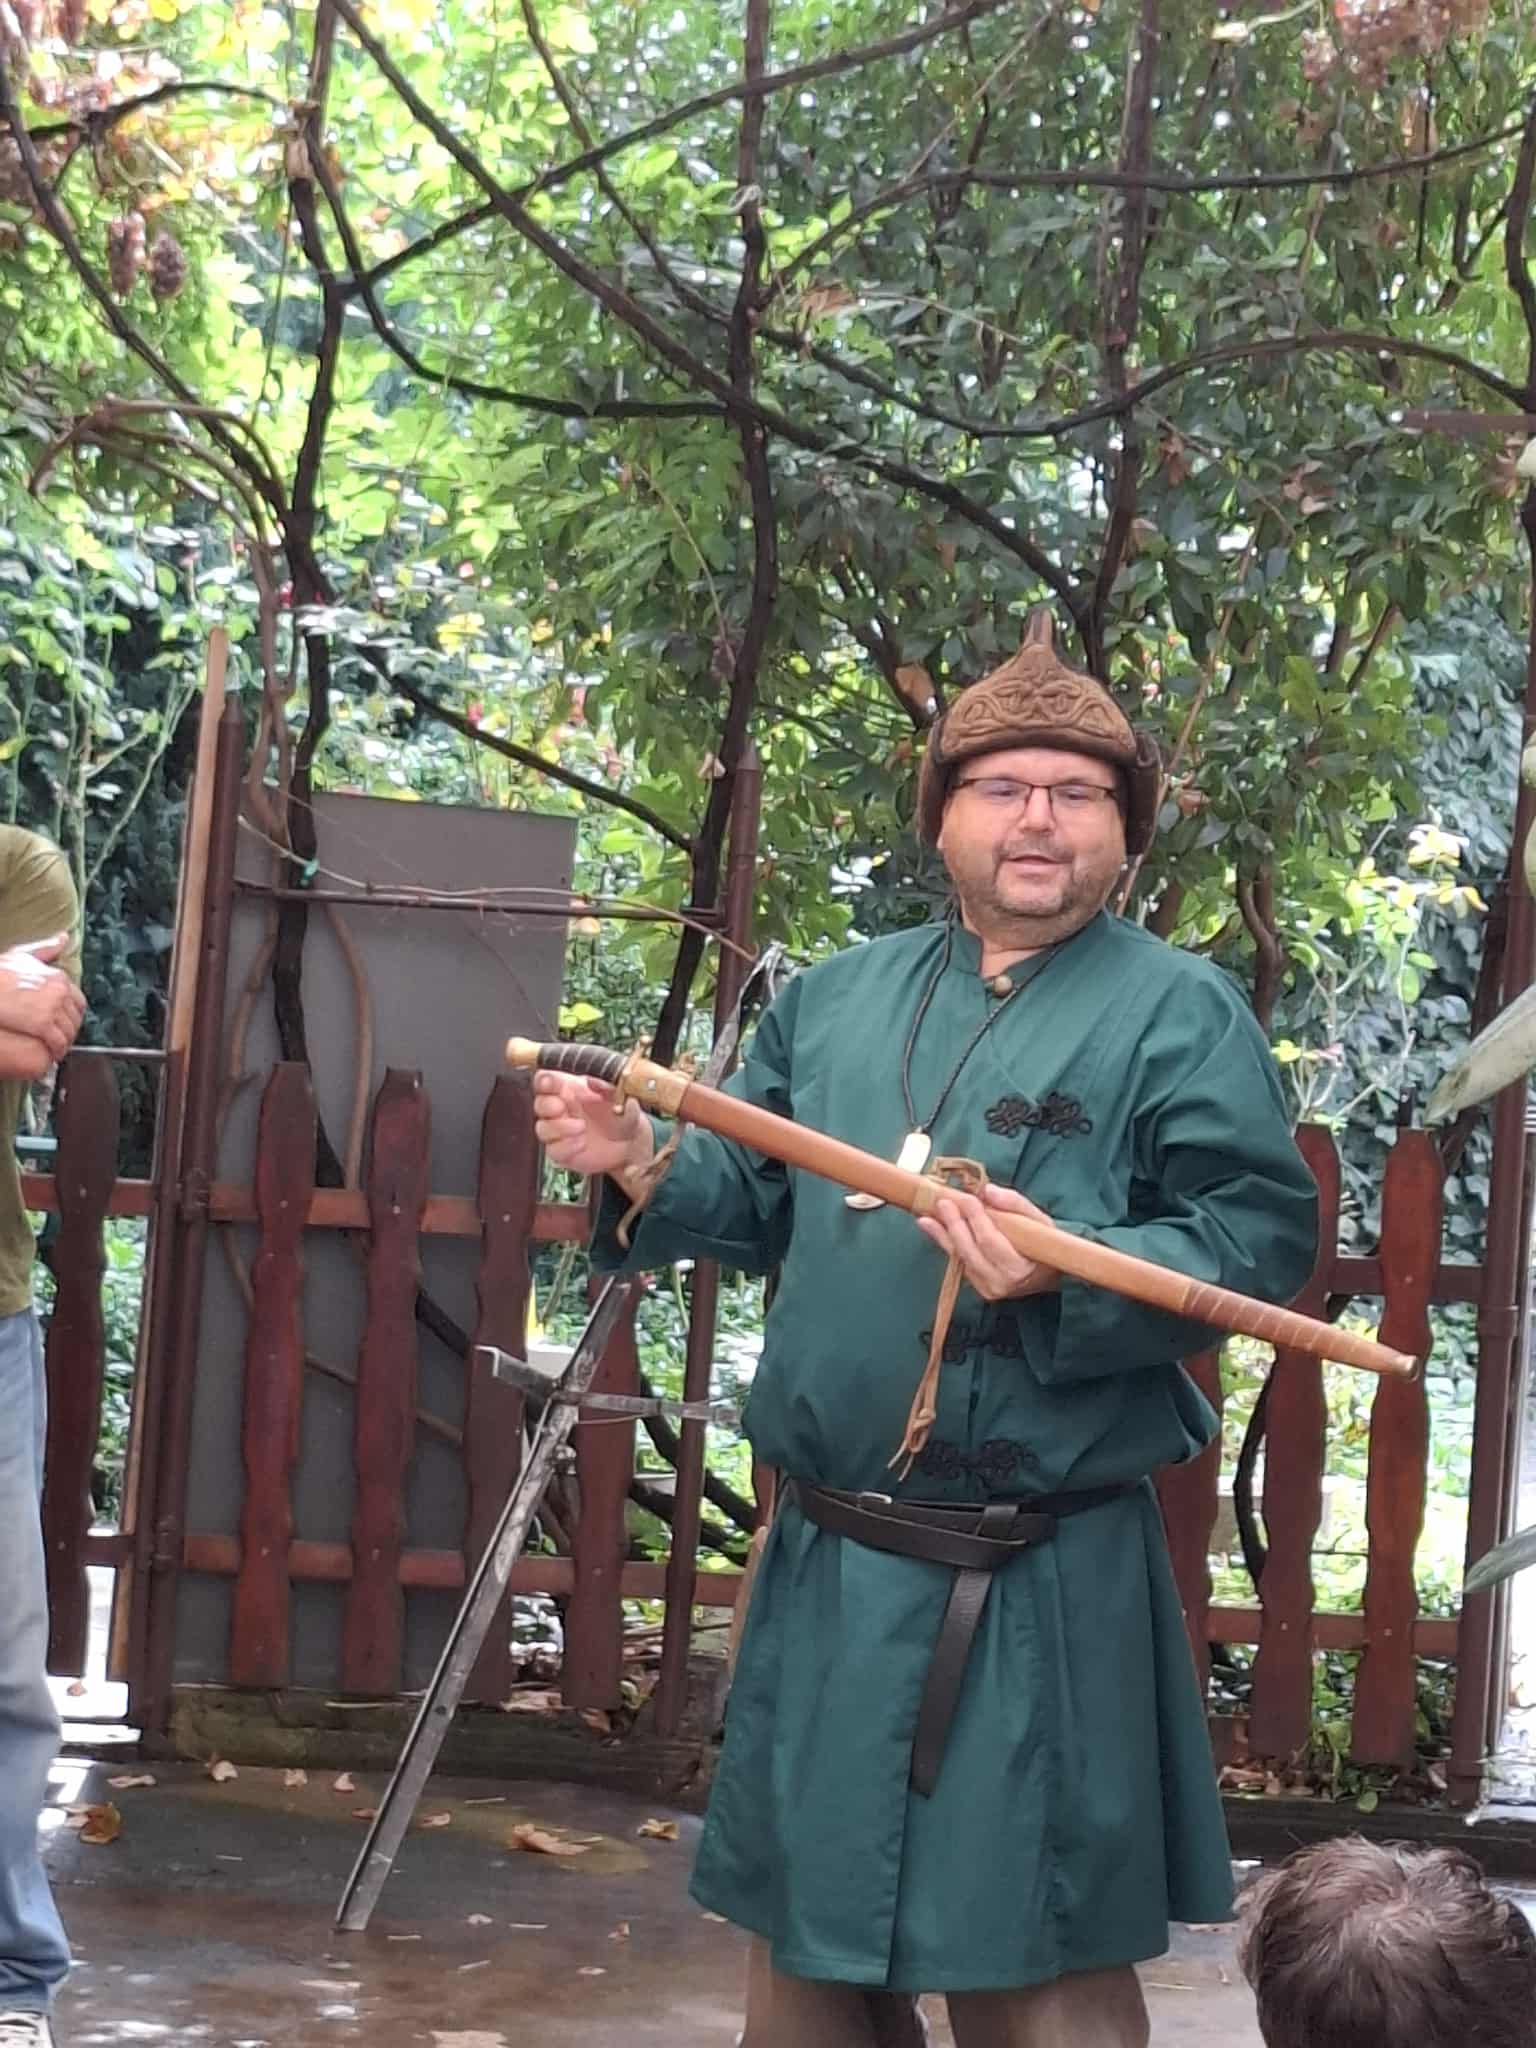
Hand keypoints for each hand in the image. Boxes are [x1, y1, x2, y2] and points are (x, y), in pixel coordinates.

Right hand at [0, 934, 84, 1062]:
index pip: (78, 1002)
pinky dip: (57, 1051)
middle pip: (75, 1019)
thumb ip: (46, 949)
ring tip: (56, 1049)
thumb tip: (63, 938)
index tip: (65, 1022)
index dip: (72, 1015)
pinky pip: (58, 1042)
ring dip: (65, 1043)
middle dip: (69, 1030)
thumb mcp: (22, 956)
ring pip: (69, 1032)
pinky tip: (52, 1056)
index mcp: (58, 977)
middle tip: (60, 1039)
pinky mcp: (42, 1024)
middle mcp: (60, 992)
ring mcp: (52, 1008)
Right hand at [533, 1071, 654, 1184]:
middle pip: (540, 1104)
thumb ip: (606, 1086)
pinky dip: (566, 1146)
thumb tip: (591, 1081)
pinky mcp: (563, 1152)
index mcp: (571, 1089)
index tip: (549, 1081)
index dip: (544, 1080)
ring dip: (559, 1128)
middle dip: (548, 1105)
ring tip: (581, 1128)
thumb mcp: (619, 1096)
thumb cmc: (622, 1116)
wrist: (631, 1144)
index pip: (546, 1080)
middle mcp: (562, 1109)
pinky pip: (553, 1150)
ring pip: (542, 1128)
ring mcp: (560, 1132)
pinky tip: (581, 1143)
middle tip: (562, 1107)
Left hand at [916, 1182, 1060, 1301]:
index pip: (992, 1243)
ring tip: (927, 1216)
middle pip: (971, 1252)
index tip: (968, 1199)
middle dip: (955, 1226)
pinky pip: (958, 1262)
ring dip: (943, 1234)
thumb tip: (988, 1191)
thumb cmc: (1044, 1243)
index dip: (978, 1221)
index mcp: (1020, 1269)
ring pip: (961, 1258)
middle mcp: (1001, 1283)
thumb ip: (1015, 1204)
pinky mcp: (977, 1286)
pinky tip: (931, 1225)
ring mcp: (987, 1288)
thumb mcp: (1039, 1221)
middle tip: (943, 1203)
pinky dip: (944, 1242)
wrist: (1046, 1272)